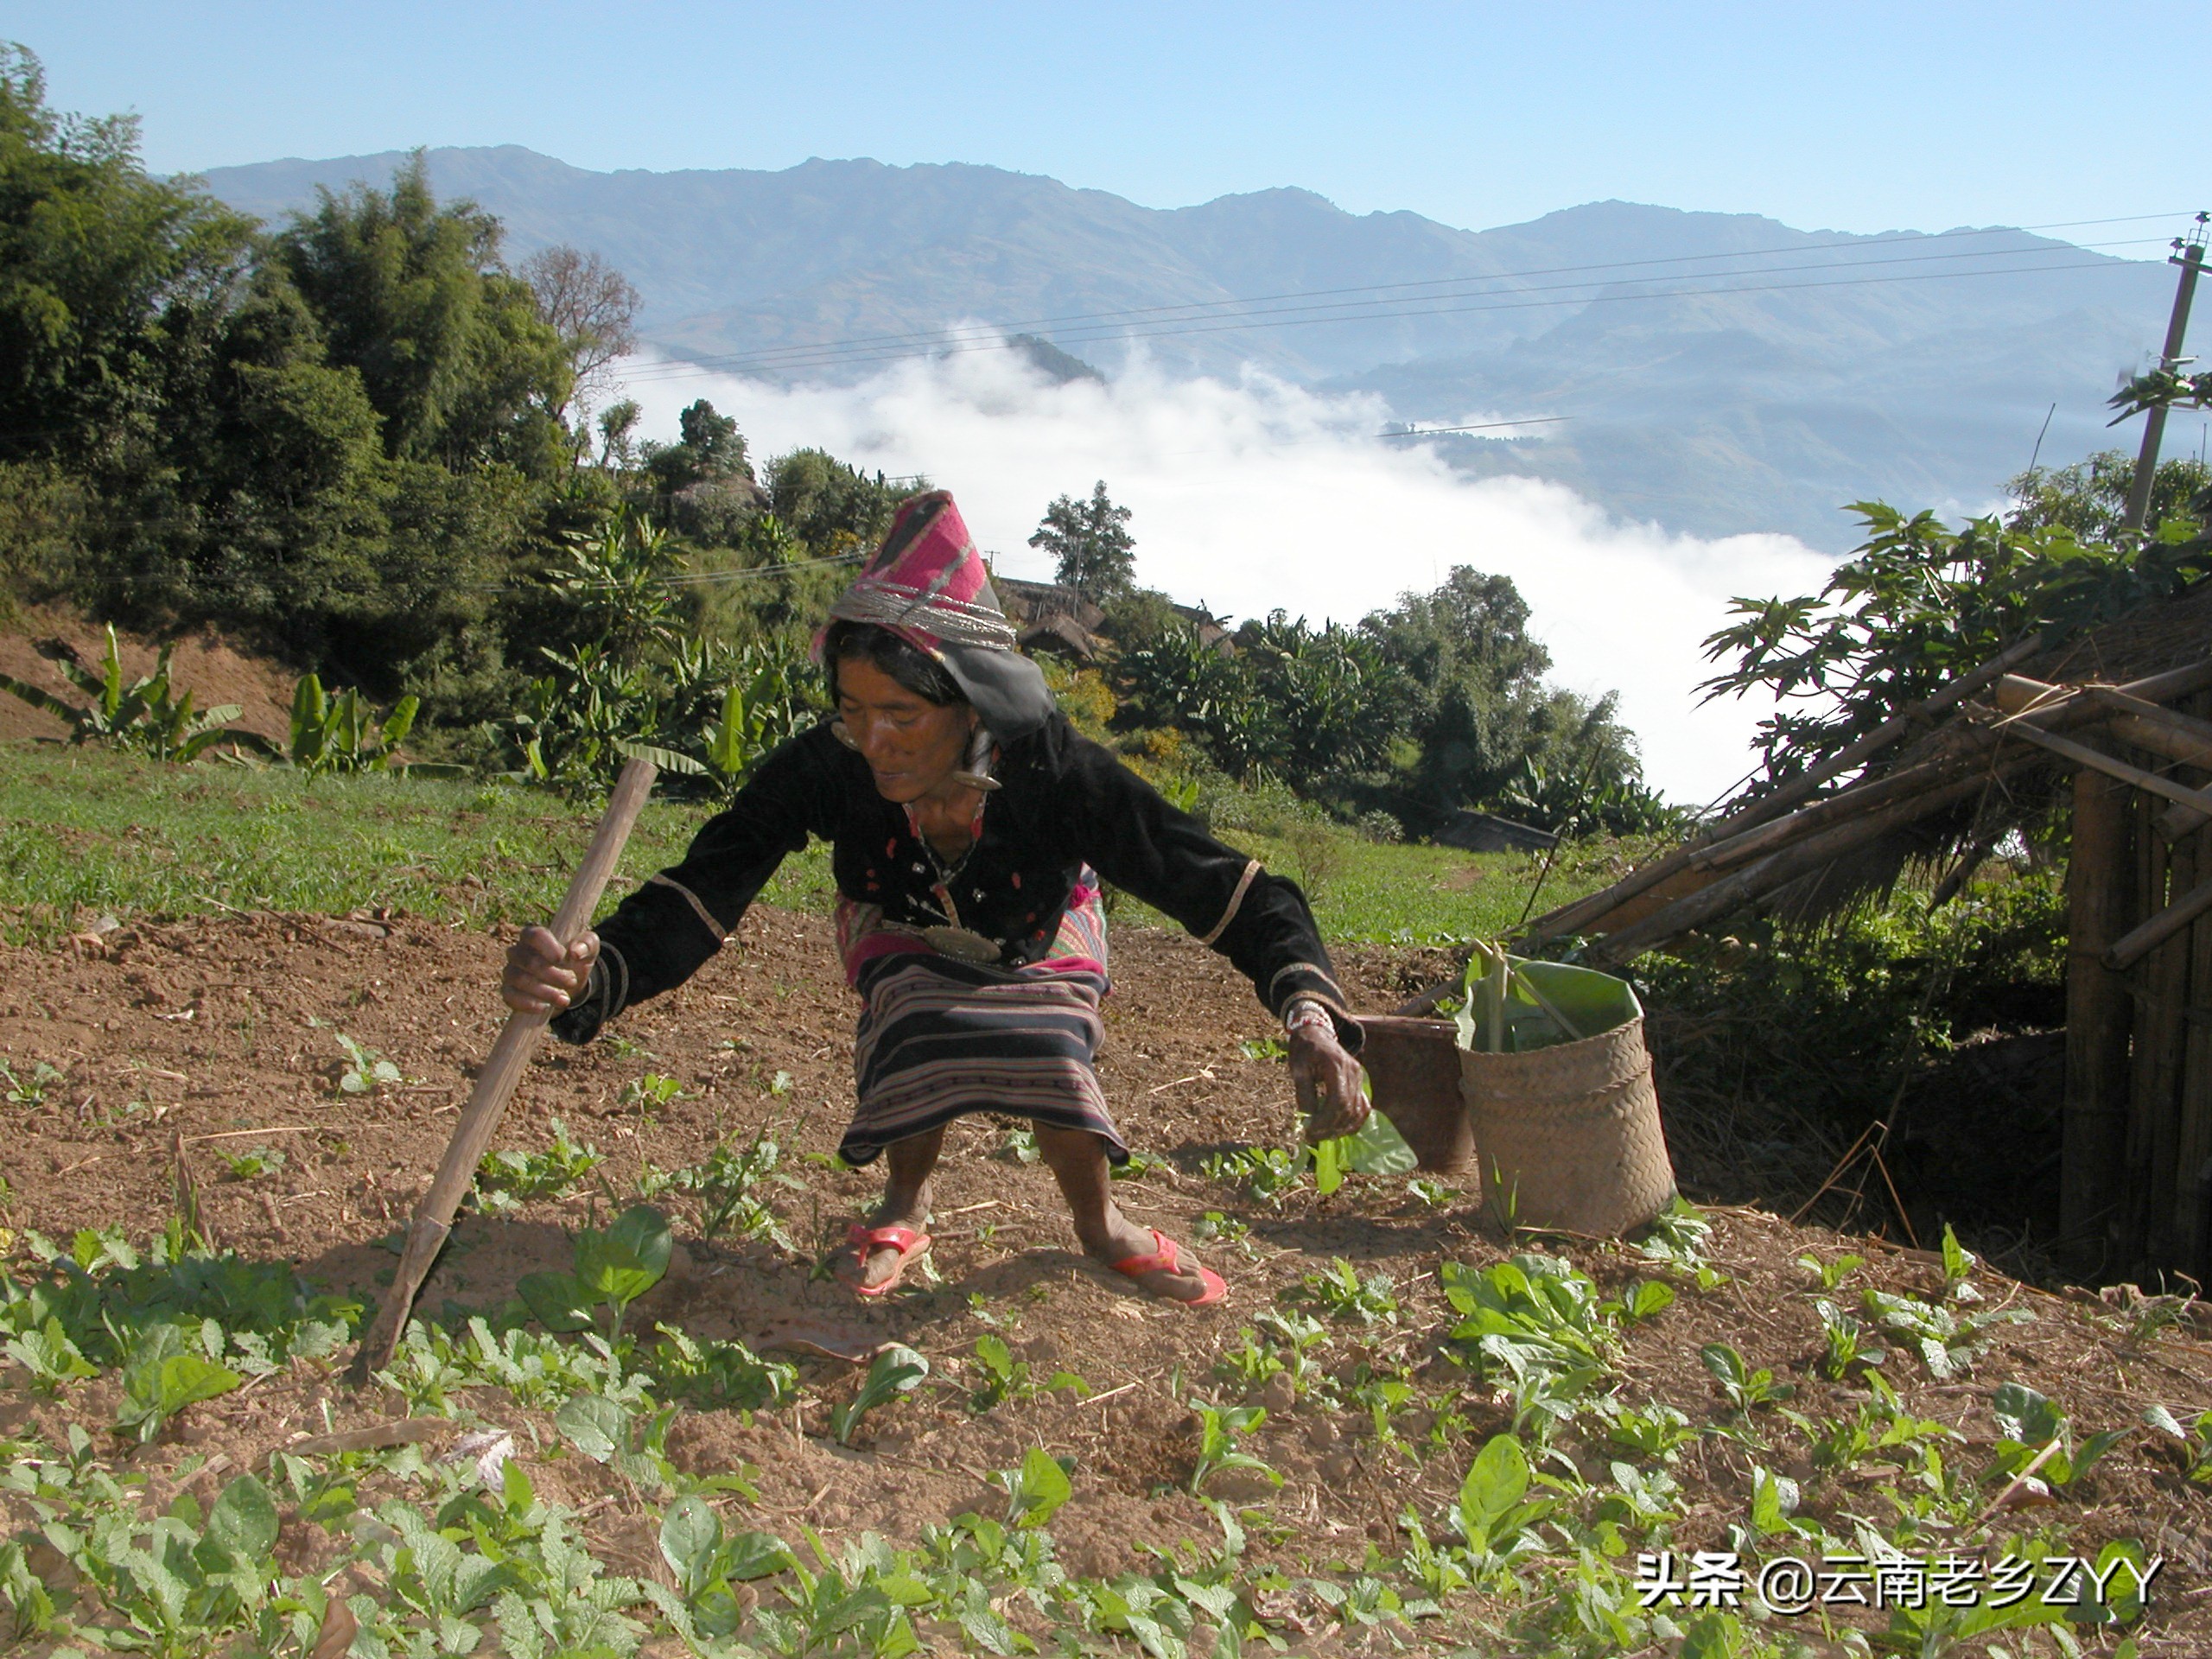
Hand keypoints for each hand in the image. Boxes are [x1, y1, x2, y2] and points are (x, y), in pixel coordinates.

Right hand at [502, 926, 598, 1015]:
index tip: (562, 958)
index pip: (534, 935)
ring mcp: (510, 972)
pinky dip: (529, 1003)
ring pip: (520, 979)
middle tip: (571, 982)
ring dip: (545, 992)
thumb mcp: (589, 950)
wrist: (570, 987)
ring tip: (564, 999)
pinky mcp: (508, 991)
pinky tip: (545, 1007)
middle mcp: (517, 952)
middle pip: (529, 960)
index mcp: (534, 936)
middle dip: (553, 975)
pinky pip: (510, 997)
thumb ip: (587, 944)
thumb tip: (575, 951)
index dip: (547, 946)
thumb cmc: (575, 961)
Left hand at [1290, 1021, 1368, 1139]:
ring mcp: (1359, 1078)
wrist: (1316, 1032)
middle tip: (1312, 1136)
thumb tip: (1308, 1119)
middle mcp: (1353, 1072)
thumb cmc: (1304, 1049)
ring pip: (1358, 1111)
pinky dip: (1353, 1122)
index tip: (1310, 1131)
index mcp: (1336, 1066)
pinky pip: (1362, 1107)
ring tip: (1323, 1134)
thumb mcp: (1298, 1068)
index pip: (1338, 1101)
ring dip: (1342, 1128)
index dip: (1326, 1121)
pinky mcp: (1360, 1083)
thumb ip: (1304, 1094)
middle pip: (1349, 1109)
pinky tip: (1338, 1129)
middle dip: (1331, 1127)